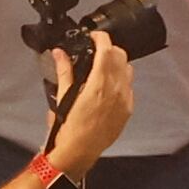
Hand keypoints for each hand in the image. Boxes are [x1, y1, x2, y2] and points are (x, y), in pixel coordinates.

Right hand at [43, 33, 133, 177]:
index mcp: (99, 85)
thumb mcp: (62, 97)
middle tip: (95, 49)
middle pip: (121, 56)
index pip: (107, 51)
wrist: (79, 153)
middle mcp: (116, 90)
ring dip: (117, 63)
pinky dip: (121, 79)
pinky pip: (129, 86)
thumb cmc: (67, 128)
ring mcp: (125, 99)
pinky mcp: (128, 109)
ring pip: (128, 70)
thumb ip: (64, 72)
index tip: (94, 35)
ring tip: (102, 66)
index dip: (102, 38)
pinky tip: (108, 85)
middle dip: (109, 48)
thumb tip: (59, 52)